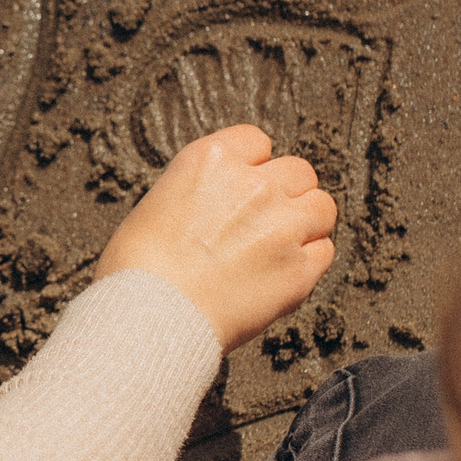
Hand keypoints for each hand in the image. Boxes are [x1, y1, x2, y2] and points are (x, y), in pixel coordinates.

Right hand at [95, 124, 337, 349]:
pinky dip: (309, 261)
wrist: (148, 318)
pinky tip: (281, 274)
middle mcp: (254, 184)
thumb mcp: (157, 205)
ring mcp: (282, 226)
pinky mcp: (298, 270)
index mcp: (212, 159)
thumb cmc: (136, 270)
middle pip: (299, 171)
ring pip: (322, 207)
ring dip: (306, 223)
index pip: (257, 141)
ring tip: (279, 247)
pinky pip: (324, 252)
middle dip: (286, 193)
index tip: (242, 187)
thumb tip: (217, 207)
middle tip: (264, 222)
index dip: (253, 165)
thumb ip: (200, 193)